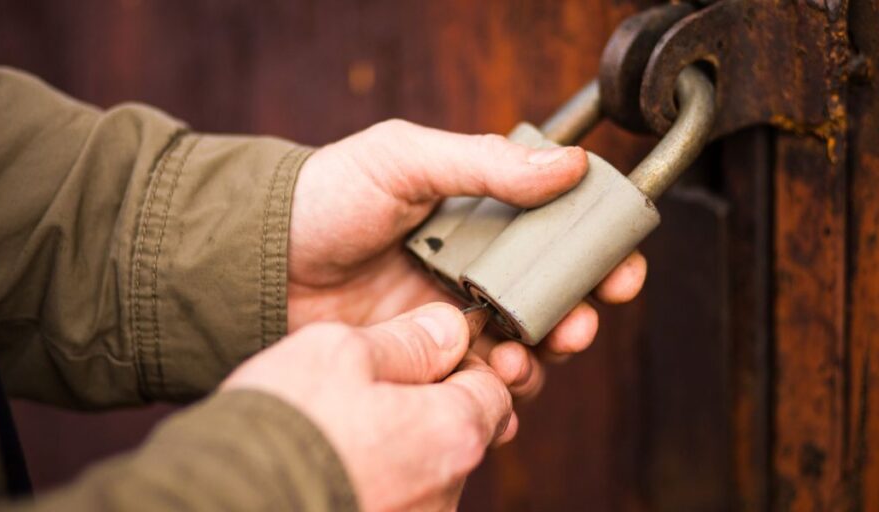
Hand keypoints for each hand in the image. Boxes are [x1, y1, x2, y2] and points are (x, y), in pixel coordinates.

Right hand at [223, 303, 511, 510]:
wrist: (221, 504)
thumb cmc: (285, 424)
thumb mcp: (341, 351)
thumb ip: (407, 341)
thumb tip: (450, 331)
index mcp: (453, 432)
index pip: (493, 390)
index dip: (460, 366)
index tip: (422, 358)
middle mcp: (447, 492)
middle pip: (458, 435)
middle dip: (426, 411)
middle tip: (368, 395)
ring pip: (423, 474)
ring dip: (395, 452)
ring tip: (336, 437)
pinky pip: (393, 502)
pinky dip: (371, 484)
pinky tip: (328, 471)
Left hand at [288, 119, 647, 398]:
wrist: (256, 258)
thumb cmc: (326, 196)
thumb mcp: (406, 159)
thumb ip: (488, 164)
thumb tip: (572, 165)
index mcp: (481, 218)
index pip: (559, 238)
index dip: (599, 255)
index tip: (622, 270)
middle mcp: (476, 271)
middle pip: (554, 301)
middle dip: (579, 317)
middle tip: (577, 325)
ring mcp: (450, 321)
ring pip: (523, 351)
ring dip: (540, 360)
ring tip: (519, 357)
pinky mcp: (422, 365)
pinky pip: (476, 390)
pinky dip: (495, 399)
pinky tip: (493, 394)